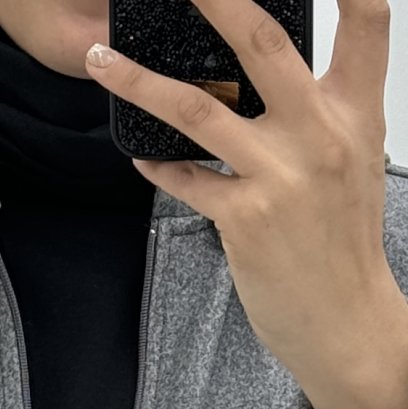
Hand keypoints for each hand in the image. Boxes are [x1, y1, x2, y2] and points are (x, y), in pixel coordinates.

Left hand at [84, 0, 406, 408]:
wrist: (344, 319)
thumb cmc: (343, 243)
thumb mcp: (351, 164)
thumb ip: (319, 114)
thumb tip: (265, 80)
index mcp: (357, 114)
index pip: (368, 22)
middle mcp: (320, 135)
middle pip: (262, 43)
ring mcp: (279, 176)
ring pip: (196, 110)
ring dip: (138, 82)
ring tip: (100, 62)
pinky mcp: (242, 218)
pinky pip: (184, 180)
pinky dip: (159, 166)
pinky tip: (141, 157)